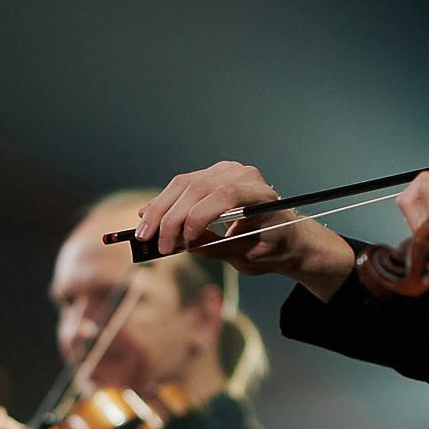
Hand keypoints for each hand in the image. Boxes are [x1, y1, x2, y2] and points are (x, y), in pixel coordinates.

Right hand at [133, 163, 355, 299]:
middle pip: (196, 187)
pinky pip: (182, 187)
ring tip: (143, 233)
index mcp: (260, 194)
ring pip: (183, 185)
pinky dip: (164, 203)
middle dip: (169, 217)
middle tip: (150, 242)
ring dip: (159, 209)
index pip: (223, 194)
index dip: (197, 216)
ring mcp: (226, 171)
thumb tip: (180, 243)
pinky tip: (147, 216)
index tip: (183, 242)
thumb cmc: (271, 248)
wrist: (285, 235)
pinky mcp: (212, 175)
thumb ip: (215, 248)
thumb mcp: (247, 256)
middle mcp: (243, 175)